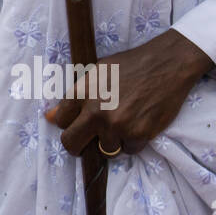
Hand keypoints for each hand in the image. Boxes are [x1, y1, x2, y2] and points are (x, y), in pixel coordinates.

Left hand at [46, 29, 212, 156]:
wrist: (166, 64)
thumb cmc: (130, 66)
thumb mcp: (96, 73)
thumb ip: (73, 97)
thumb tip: (49, 118)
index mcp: (81, 92)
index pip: (61, 122)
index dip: (69, 124)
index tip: (79, 123)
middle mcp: (96, 111)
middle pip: (71, 143)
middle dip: (79, 145)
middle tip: (90, 139)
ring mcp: (117, 125)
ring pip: (104, 149)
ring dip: (113, 140)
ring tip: (124, 121)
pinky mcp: (138, 135)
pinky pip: (129, 150)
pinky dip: (133, 142)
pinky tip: (139, 123)